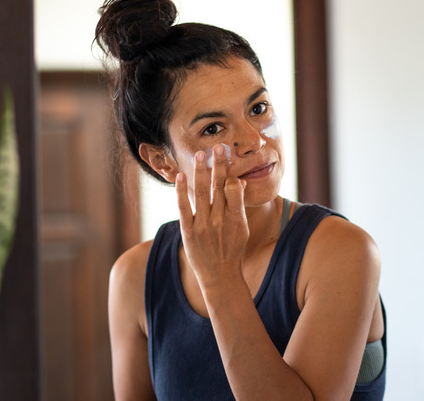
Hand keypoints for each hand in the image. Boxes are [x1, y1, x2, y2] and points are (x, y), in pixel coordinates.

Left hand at [176, 144, 249, 287]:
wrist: (220, 276)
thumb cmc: (232, 250)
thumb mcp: (242, 228)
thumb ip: (239, 205)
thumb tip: (238, 182)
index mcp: (236, 218)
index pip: (233, 189)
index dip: (230, 172)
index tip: (227, 157)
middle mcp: (220, 220)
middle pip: (219, 187)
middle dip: (219, 165)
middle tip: (219, 147)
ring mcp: (203, 226)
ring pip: (202, 193)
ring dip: (201, 172)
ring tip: (200, 154)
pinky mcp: (189, 232)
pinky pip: (184, 207)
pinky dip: (181, 191)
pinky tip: (181, 176)